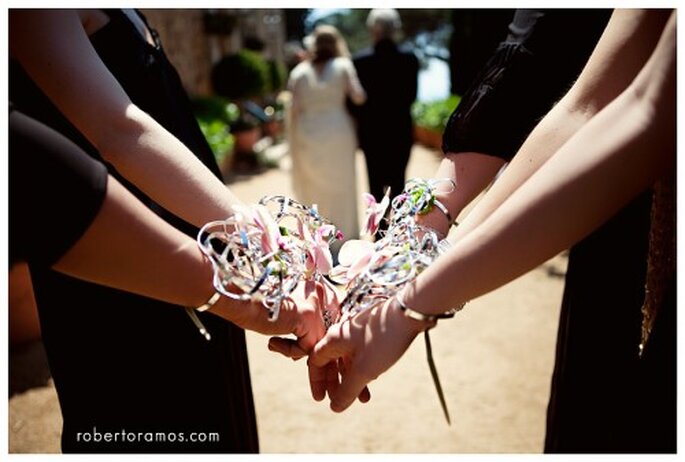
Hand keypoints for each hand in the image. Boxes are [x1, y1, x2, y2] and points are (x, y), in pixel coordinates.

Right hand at [208, 280, 329, 357]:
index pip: (328, 318)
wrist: (241, 301)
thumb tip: (314, 346)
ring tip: (274, 343)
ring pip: (317, 341)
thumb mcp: (288, 313)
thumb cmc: (257, 307)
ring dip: (296, 349)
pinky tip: (272, 342)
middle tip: (282, 345)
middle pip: (325, 330)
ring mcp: (315, 303)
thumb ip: (305, 322)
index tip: (294, 343)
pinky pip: (307, 348)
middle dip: (306, 345)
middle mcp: (319, 292)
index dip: (312, 335)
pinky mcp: (308, 316)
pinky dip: (290, 350)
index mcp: (316, 286)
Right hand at [307, 298, 428, 411]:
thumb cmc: (383, 338)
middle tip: (340, 402)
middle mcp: (341, 334)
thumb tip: (335, 407)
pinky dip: (363, 370)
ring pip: (348, 360)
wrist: (409, 313)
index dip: (317, 382)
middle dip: (335, 384)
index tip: (321, 399)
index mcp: (333, 339)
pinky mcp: (370, 332)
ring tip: (364, 399)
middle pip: (330, 362)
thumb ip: (347, 391)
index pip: (315, 362)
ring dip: (352, 380)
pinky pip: (360, 354)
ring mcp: (356, 333)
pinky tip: (374, 379)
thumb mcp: (364, 371)